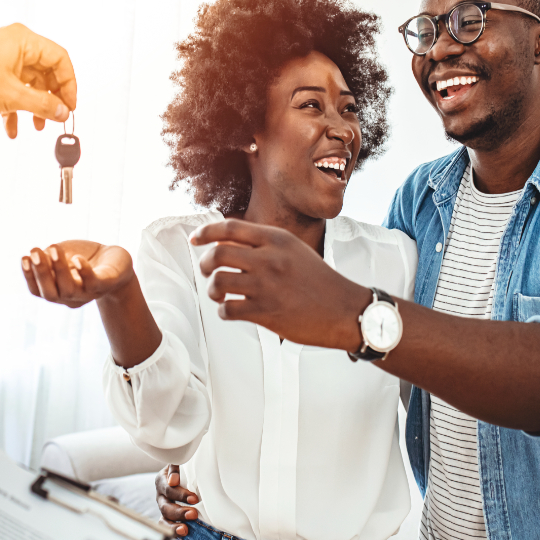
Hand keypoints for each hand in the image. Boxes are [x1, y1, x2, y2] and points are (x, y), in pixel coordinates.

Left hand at [0, 23, 76, 136]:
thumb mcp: (12, 96)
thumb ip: (42, 105)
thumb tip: (62, 112)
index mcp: (23, 40)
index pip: (60, 59)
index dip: (69, 84)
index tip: (69, 106)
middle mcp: (14, 46)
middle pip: (46, 73)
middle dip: (50, 99)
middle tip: (55, 118)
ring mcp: (2, 59)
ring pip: (29, 84)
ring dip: (33, 107)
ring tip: (36, 127)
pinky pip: (12, 90)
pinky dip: (15, 108)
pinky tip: (11, 128)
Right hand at [23, 240, 133, 307]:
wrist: (116, 261)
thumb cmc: (85, 257)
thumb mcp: (64, 254)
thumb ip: (50, 256)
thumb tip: (38, 255)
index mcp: (57, 290)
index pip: (38, 290)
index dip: (29, 276)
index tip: (24, 257)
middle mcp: (71, 296)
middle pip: (50, 294)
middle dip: (41, 273)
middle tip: (35, 251)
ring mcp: (88, 293)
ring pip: (68, 289)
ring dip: (59, 269)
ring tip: (54, 249)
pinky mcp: (105, 284)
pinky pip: (93, 283)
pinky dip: (84, 272)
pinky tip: (77, 259)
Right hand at [154, 464, 198, 536]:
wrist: (185, 473)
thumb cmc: (184, 467)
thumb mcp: (180, 462)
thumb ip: (175, 467)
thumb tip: (172, 480)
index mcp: (162, 480)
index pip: (168, 489)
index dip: (180, 495)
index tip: (195, 499)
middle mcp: (161, 495)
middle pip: (165, 506)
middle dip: (179, 511)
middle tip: (194, 514)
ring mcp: (164, 507)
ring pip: (164, 518)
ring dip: (174, 525)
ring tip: (185, 530)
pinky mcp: (168, 516)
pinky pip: (166, 526)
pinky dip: (173, 531)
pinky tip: (183, 533)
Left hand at [191, 219, 364, 348]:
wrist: (345, 310)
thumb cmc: (320, 280)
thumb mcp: (295, 250)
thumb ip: (265, 244)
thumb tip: (228, 243)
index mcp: (277, 239)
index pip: (230, 228)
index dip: (206, 231)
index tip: (195, 239)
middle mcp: (270, 259)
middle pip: (218, 254)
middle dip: (205, 263)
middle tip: (209, 271)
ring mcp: (267, 286)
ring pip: (218, 282)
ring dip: (213, 289)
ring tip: (220, 294)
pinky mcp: (266, 312)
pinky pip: (228, 309)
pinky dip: (223, 310)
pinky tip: (231, 310)